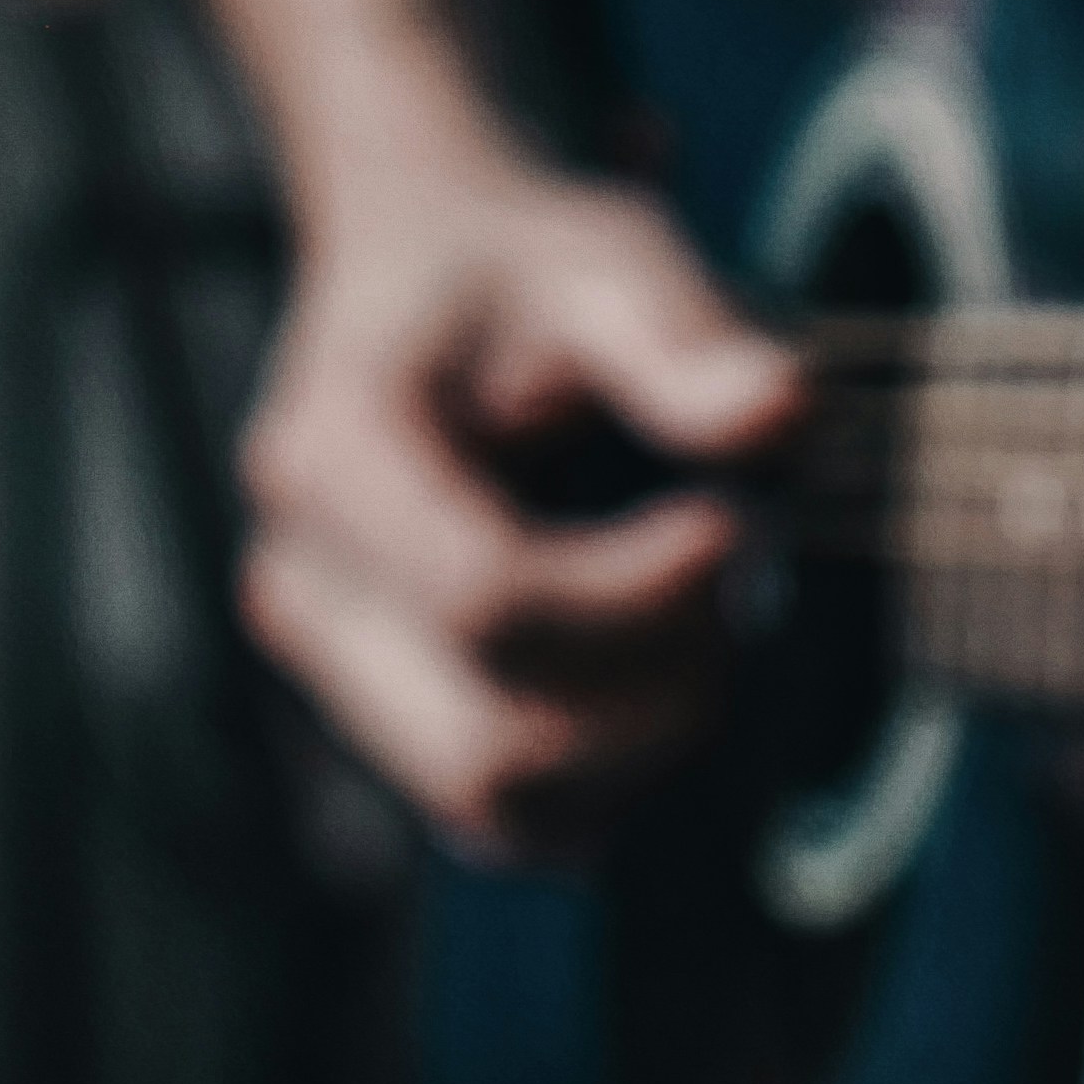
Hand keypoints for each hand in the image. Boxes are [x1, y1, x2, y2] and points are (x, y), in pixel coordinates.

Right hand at [236, 141, 803, 856]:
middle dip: (655, 687)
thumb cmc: (525, 275)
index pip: (488, 601)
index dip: (640, 592)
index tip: (726, 521)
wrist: (437, 282)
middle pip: (493, 744)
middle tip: (728, 575)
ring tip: (702, 618)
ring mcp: (342, 674)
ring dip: (645, 743)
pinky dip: (616, 776)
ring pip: (506, 809)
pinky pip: (514, 824)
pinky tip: (667, 669)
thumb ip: (684, 336)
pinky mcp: (397, 729)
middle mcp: (306, 588)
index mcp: (328, 462)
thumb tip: (777, 412)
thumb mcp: (606, 259)